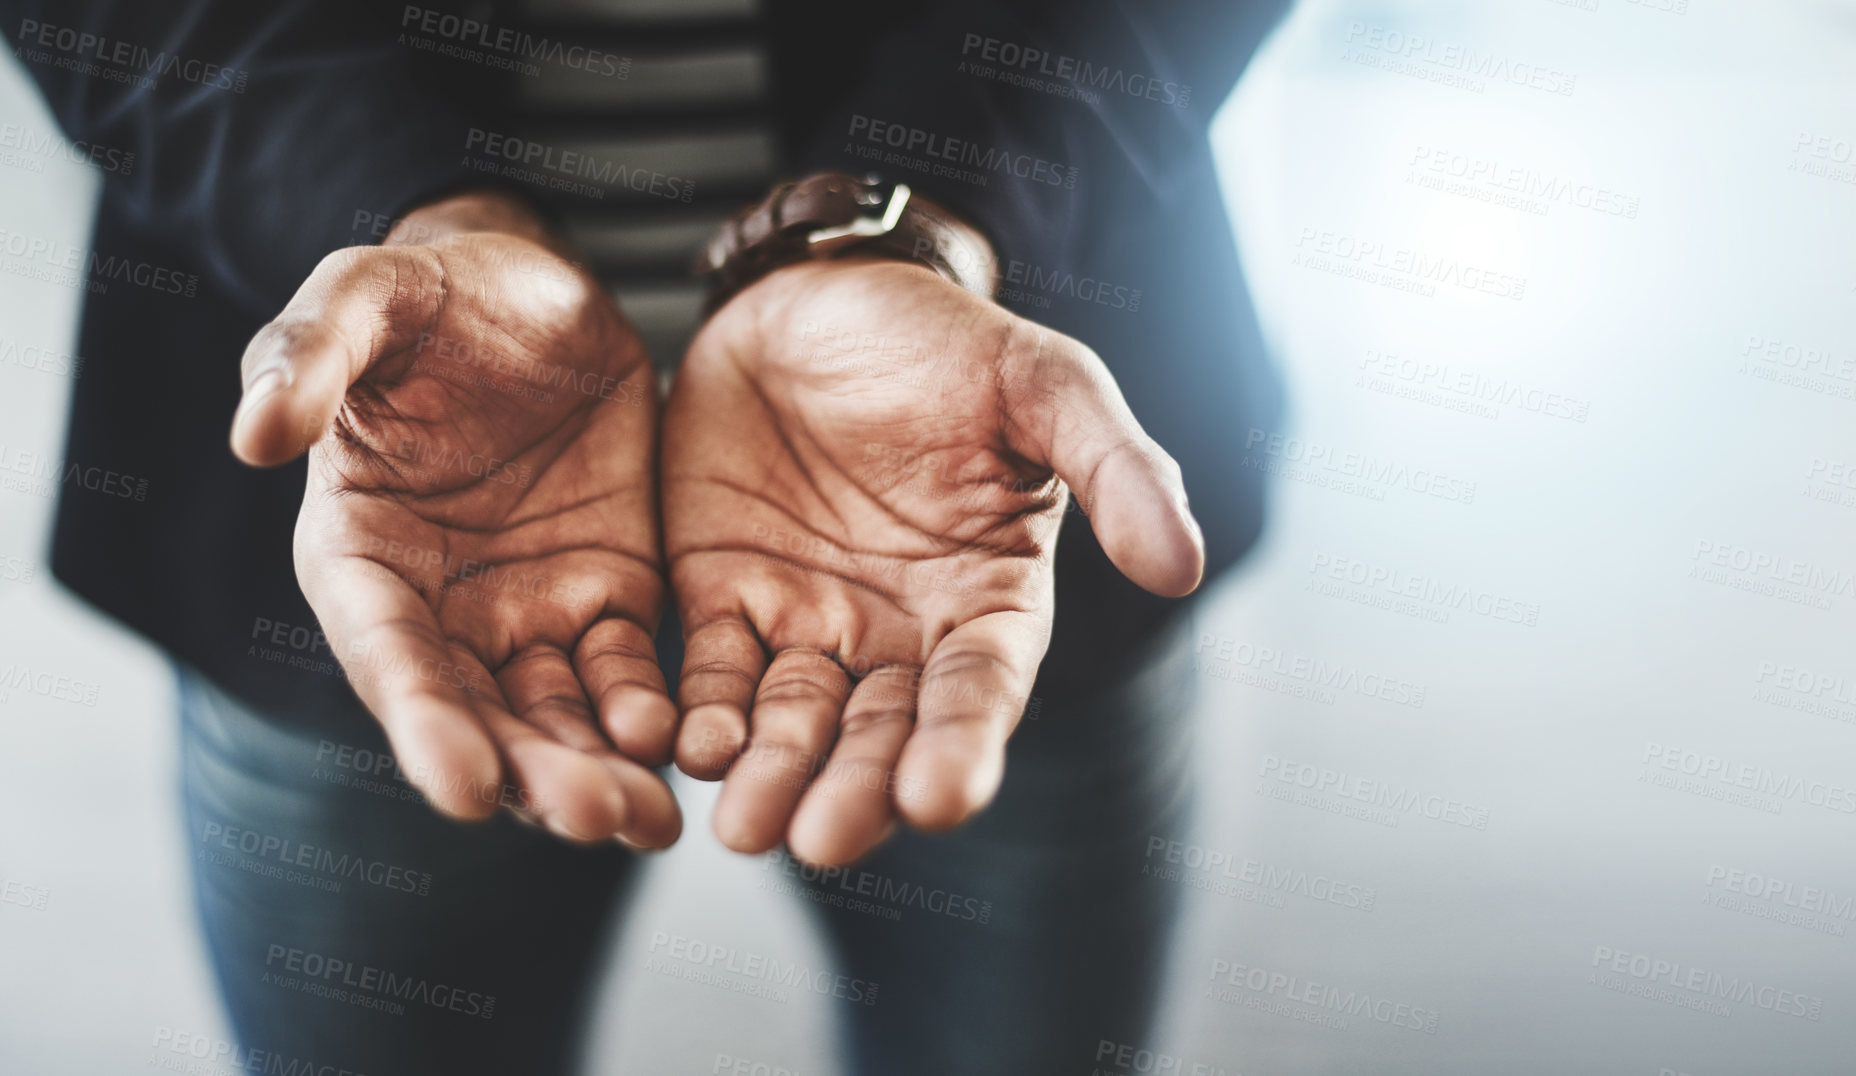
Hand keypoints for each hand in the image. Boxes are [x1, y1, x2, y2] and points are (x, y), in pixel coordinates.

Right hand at [230, 191, 679, 846]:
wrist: (533, 290)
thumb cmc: (430, 296)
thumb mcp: (363, 298)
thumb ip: (309, 356)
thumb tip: (253, 437)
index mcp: (360, 553)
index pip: (386, 654)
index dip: (420, 723)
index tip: (460, 788)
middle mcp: (440, 607)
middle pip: (480, 714)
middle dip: (532, 774)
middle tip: (592, 820)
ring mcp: (528, 609)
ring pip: (559, 714)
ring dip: (597, 771)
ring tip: (648, 819)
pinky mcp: (609, 593)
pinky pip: (629, 671)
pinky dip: (653, 714)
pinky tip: (688, 744)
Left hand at [662, 256, 1201, 864]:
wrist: (817, 293)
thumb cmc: (945, 341)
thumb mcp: (1045, 385)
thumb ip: (1116, 471)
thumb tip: (1183, 568)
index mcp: (987, 598)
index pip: (980, 690)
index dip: (963, 746)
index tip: (939, 799)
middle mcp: (899, 633)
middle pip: (879, 732)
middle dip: (853, 790)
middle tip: (822, 839)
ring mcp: (809, 622)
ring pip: (791, 721)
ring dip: (771, 777)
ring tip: (748, 829)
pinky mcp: (724, 597)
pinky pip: (710, 670)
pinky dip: (697, 713)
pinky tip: (685, 746)